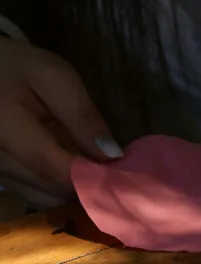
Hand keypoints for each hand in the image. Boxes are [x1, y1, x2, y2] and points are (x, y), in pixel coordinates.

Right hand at [0, 38, 120, 204]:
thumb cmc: (16, 66)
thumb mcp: (53, 77)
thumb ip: (81, 115)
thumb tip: (111, 155)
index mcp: (5, 128)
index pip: (54, 168)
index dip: (93, 178)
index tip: (126, 175)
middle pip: (51, 188)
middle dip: (88, 184)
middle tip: (118, 172)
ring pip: (43, 196)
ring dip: (73, 189)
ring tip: (97, 168)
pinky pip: (32, 193)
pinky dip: (56, 188)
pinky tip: (73, 169)